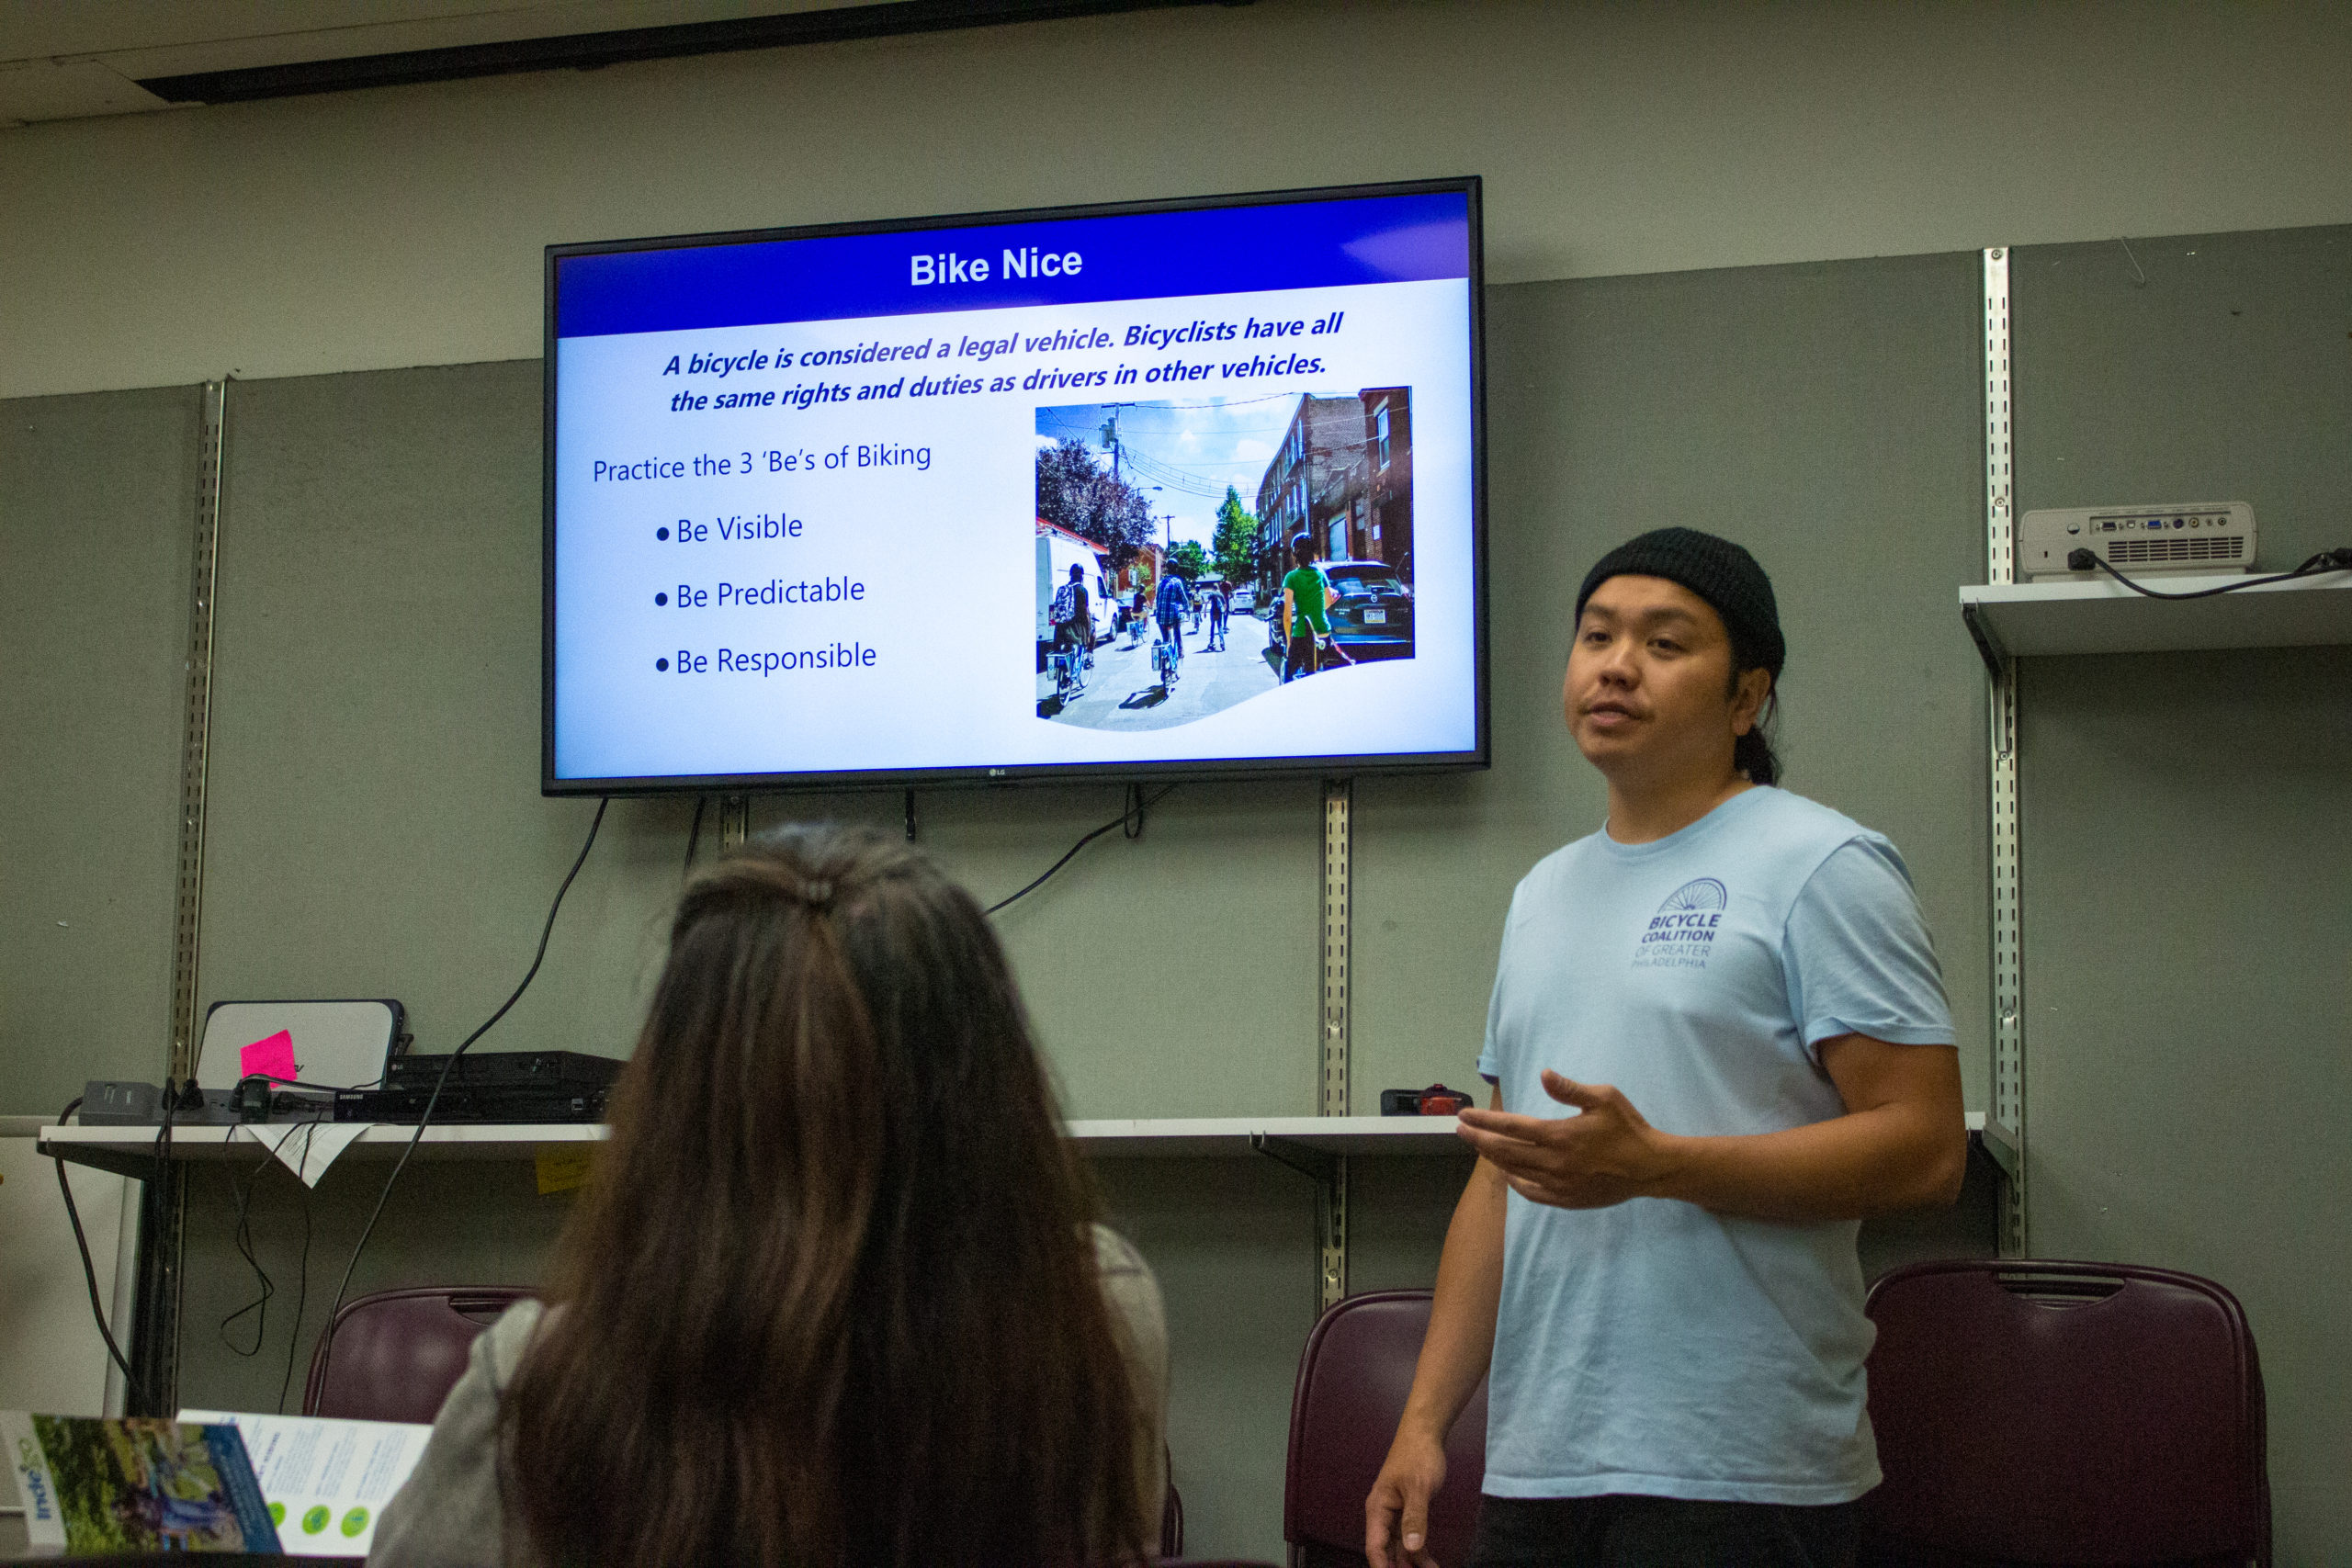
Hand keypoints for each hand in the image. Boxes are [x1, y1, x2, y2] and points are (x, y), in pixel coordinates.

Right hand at [1365, 1424, 1447, 1567]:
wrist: (1425, 1434)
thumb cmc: (1417, 1454)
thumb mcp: (1418, 1488)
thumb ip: (1415, 1518)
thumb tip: (1412, 1548)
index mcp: (1378, 1509)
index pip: (1375, 1547)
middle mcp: (1383, 1515)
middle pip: (1385, 1552)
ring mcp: (1395, 1514)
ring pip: (1399, 1548)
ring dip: (1411, 1563)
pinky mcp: (1407, 1512)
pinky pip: (1409, 1538)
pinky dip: (1418, 1552)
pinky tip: (1429, 1564)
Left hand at [1454, 1070, 1675, 1209]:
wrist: (1651, 1167)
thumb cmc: (1628, 1128)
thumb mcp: (1604, 1098)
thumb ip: (1570, 1089)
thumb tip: (1543, 1074)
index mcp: (1560, 1135)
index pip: (1511, 1128)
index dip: (1484, 1122)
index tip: (1464, 1116)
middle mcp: (1554, 1162)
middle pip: (1506, 1151)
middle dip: (1479, 1140)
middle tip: (1461, 1130)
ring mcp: (1559, 1184)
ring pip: (1516, 1172)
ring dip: (1494, 1159)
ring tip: (1479, 1147)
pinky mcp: (1568, 1199)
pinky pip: (1533, 1193)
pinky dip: (1516, 1183)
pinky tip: (1509, 1175)